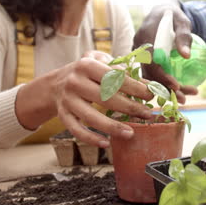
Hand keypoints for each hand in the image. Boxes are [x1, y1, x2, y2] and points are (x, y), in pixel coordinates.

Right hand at [17, 50, 154, 147]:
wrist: (55, 84)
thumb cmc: (87, 74)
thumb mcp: (101, 63)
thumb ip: (122, 70)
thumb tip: (148, 85)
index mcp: (87, 65)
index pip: (114, 77)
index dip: (134, 87)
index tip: (150, 95)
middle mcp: (75, 81)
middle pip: (105, 97)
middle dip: (130, 107)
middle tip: (147, 114)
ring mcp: (67, 100)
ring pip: (91, 117)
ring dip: (113, 127)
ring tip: (131, 132)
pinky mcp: (62, 115)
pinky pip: (76, 130)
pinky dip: (91, 138)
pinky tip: (106, 143)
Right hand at [133, 1, 197, 102]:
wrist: (161, 12)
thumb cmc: (173, 16)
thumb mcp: (182, 21)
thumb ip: (184, 36)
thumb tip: (187, 55)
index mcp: (145, 37)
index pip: (151, 62)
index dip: (162, 77)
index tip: (177, 86)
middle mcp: (138, 48)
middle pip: (150, 74)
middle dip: (166, 89)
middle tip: (184, 99)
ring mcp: (139, 55)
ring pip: (149, 77)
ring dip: (165, 90)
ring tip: (184, 97)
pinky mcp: (142, 60)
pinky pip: (150, 75)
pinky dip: (162, 84)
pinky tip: (176, 91)